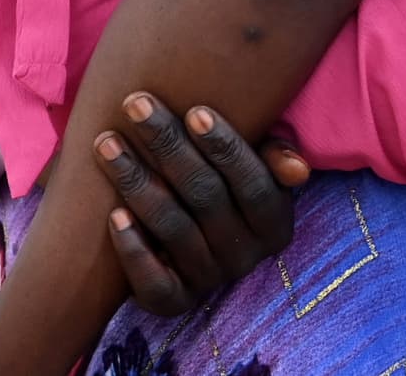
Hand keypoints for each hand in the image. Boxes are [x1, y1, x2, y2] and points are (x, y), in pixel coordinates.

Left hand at [91, 95, 311, 315]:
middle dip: (168, 146)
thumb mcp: (256, 167)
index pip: (253, 184)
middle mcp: (245, 257)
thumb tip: (297, 168)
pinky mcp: (173, 301)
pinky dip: (134, 249)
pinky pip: (154, 282)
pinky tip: (113, 214)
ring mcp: (208, 279)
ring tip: (107, 142)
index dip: (225, 147)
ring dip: (137, 182)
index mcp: (274, 225)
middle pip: (205, 196)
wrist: (184, 242)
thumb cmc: (220, 182)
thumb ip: (274, 158)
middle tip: (136, 104)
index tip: (194, 110)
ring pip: (173, 229)